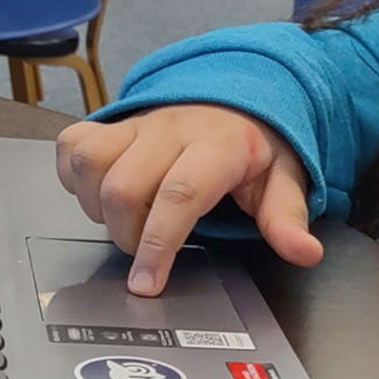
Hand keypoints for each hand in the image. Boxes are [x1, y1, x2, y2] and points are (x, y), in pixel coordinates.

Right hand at [55, 104, 325, 295]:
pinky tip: (100, 194)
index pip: (180, 193)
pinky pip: (73, 145)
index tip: (148, 285)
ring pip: (92, 163)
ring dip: (98, 207)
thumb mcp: (283, 179)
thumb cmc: (255, 145)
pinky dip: (76, 178)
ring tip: (127, 222)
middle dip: (127, 235)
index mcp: (218, 145)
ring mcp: (137, 123)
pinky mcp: (111, 122)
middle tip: (147, 253)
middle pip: (125, 186)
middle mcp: (172, 129)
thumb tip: (305, 253)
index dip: (159, 243)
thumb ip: (287, 218)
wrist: (236, 94)